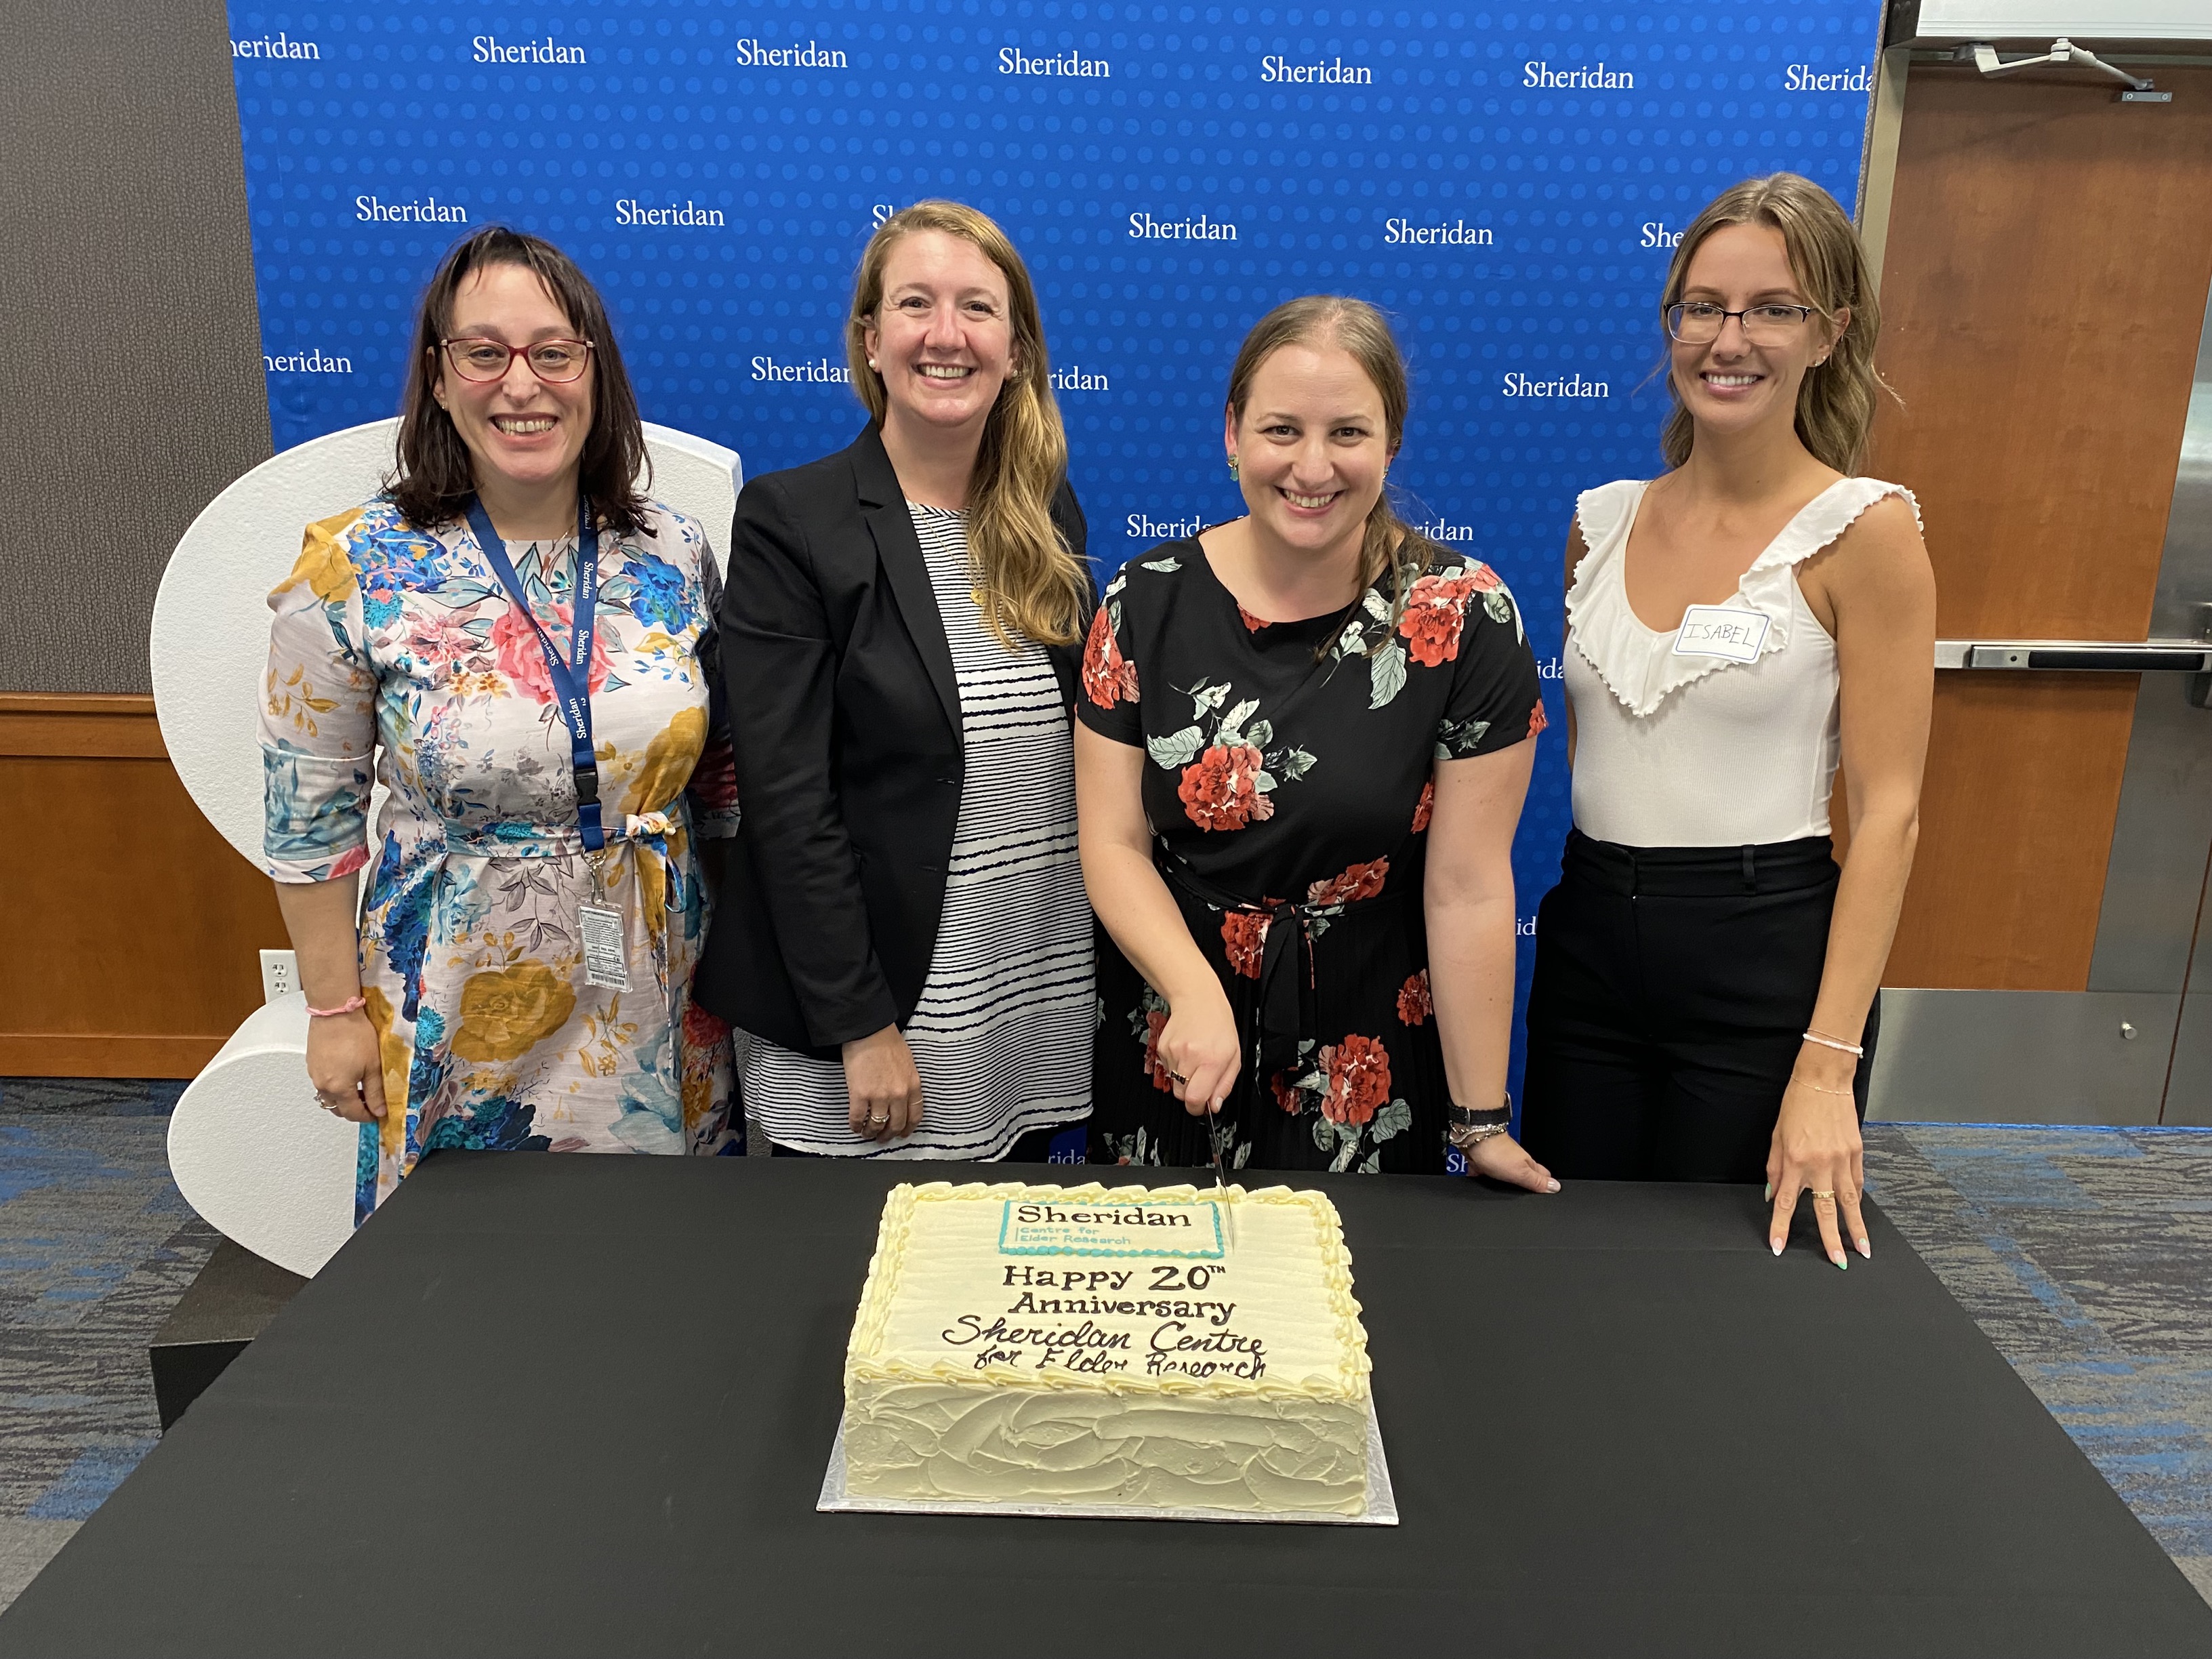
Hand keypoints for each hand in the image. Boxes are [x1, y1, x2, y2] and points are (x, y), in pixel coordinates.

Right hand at [306, 1009, 384, 1123]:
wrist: (336, 1011)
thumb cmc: (355, 1034)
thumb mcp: (373, 1066)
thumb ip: (376, 1092)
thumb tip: (380, 1110)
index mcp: (338, 1088)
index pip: (353, 1113)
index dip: (367, 1117)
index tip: (377, 1114)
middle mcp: (322, 1084)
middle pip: (338, 1109)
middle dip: (354, 1110)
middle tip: (370, 1103)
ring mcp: (314, 1074)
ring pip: (328, 1097)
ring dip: (343, 1099)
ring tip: (359, 1089)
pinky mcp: (311, 1064)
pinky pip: (322, 1084)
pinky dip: (334, 1086)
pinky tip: (346, 1076)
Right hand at [844, 1025, 922, 1141]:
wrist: (869, 1030)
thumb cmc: (887, 1041)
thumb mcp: (908, 1063)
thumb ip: (907, 1082)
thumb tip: (902, 1097)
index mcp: (913, 1085)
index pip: (915, 1116)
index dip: (907, 1129)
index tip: (902, 1133)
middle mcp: (899, 1094)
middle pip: (896, 1125)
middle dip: (889, 1135)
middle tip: (883, 1138)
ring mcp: (880, 1096)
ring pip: (877, 1125)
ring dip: (871, 1133)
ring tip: (867, 1134)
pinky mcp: (860, 1095)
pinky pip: (858, 1118)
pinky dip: (856, 1126)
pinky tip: (855, 1127)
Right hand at [1157, 985, 1240, 1117]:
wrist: (1197, 999)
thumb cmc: (1218, 1025)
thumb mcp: (1234, 1056)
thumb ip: (1225, 1084)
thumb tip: (1214, 1105)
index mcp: (1211, 1060)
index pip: (1195, 1099)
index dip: (1198, 1108)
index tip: (1202, 1107)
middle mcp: (1190, 1057)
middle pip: (1182, 1095)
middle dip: (1191, 1094)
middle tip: (1201, 1080)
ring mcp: (1173, 1052)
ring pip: (1174, 1083)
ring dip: (1184, 1078)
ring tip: (1195, 1059)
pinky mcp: (1162, 1048)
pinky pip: (1168, 1069)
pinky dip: (1176, 1066)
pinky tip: (1186, 1051)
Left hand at [1459, 1132, 1558, 1192]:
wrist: (1473, 1140)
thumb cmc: (1497, 1152)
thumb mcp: (1521, 1172)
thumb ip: (1536, 1181)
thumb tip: (1556, 1188)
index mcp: (1527, 1164)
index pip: (1543, 1175)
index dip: (1546, 1184)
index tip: (1549, 1192)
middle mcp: (1514, 1161)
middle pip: (1525, 1175)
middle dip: (1527, 1185)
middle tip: (1529, 1195)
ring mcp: (1499, 1161)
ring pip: (1506, 1175)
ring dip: (1506, 1183)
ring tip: (1507, 1193)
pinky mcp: (1484, 1162)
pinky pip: (1487, 1173)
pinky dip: (1487, 1179)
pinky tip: (1485, 1186)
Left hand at [1765, 1052, 1868, 1267]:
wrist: (1822, 1081)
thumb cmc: (1796, 1106)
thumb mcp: (1776, 1137)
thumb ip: (1775, 1170)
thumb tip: (1775, 1196)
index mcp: (1794, 1161)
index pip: (1787, 1203)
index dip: (1781, 1228)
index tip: (1779, 1248)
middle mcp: (1820, 1164)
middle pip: (1826, 1211)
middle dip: (1832, 1239)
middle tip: (1838, 1261)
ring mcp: (1842, 1160)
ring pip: (1850, 1202)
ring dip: (1857, 1228)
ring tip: (1863, 1249)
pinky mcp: (1857, 1152)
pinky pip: (1857, 1183)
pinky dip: (1857, 1200)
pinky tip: (1858, 1214)